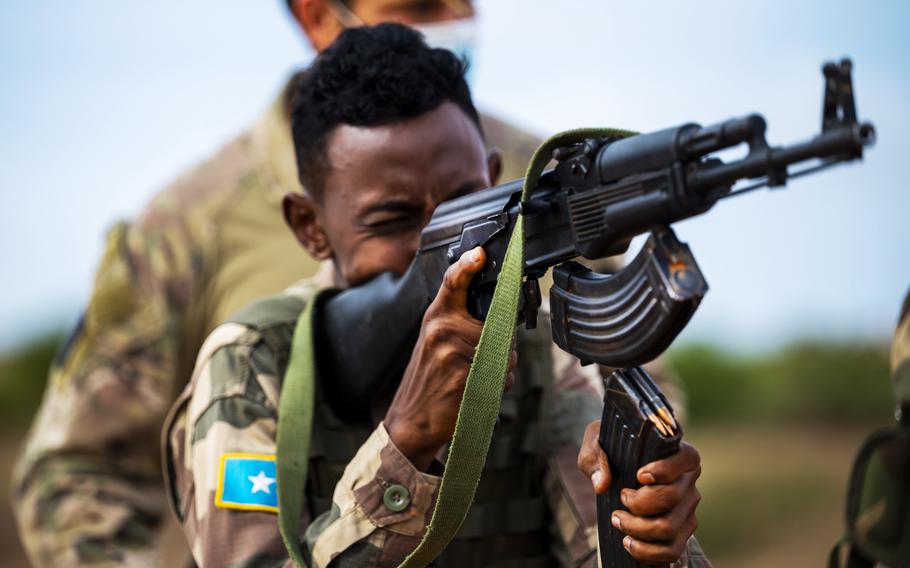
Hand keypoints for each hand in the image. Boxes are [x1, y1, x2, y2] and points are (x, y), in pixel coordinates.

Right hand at [385, 247, 516, 469]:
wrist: (411, 420)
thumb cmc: (430, 380)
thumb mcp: (435, 342)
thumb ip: (460, 324)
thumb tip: (503, 321)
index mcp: (435, 317)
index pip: (452, 283)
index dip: (467, 265)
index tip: (480, 253)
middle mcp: (441, 329)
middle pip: (497, 326)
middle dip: (502, 346)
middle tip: (482, 363)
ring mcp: (451, 352)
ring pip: (503, 353)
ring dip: (501, 370)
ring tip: (475, 381)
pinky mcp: (463, 376)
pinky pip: (499, 376)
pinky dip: (498, 388)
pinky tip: (477, 394)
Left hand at [577, 420, 700, 563]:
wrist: (618, 472)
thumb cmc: (613, 452)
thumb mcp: (598, 444)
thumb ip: (596, 457)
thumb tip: (601, 484)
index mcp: (679, 454)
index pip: (686, 459)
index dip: (665, 470)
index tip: (639, 476)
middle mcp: (689, 481)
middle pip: (672, 497)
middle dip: (639, 503)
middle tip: (620, 498)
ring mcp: (688, 509)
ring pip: (669, 527)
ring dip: (637, 528)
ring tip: (617, 520)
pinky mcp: (681, 532)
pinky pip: (672, 551)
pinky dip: (647, 552)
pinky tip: (628, 542)